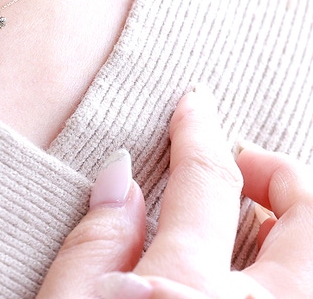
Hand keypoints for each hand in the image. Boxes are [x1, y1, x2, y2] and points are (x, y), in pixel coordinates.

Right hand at [37, 90, 312, 297]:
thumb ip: (94, 241)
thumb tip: (120, 175)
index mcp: (183, 290)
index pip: (207, 180)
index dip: (200, 131)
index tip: (195, 104)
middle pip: (309, 217)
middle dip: (281, 172)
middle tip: (242, 163)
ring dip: (296, 219)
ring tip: (255, 212)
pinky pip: (305, 291)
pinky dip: (293, 263)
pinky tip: (257, 264)